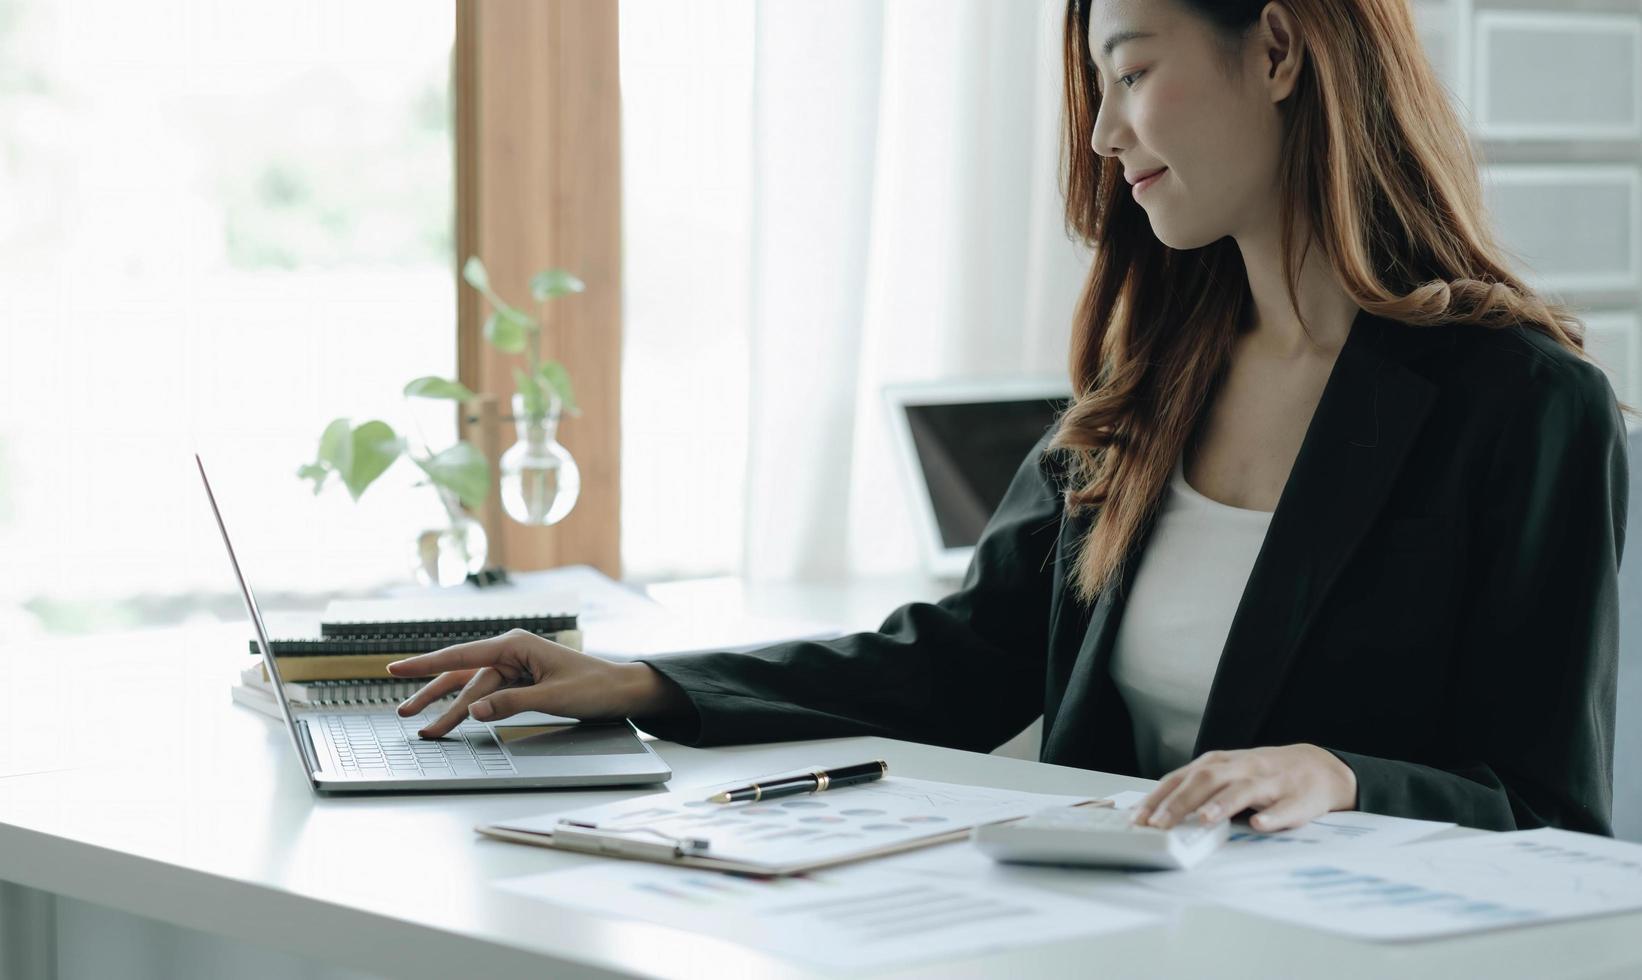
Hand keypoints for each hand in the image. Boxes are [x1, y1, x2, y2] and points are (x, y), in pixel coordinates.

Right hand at [385, 629, 685, 738]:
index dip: (426, 664)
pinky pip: (488, 696)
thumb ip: (511, 703)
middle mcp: (511, 652)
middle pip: (462, 676)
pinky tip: (456, 719)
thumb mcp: (553, 697)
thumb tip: (474, 711)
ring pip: (473, 689)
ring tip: (425, 727)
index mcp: (516, 644)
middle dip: (433, 696)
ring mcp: (514, 667)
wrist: (621, 690)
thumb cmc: (594, 687)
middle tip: (405, 714)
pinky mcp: (520, 682)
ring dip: (450, 709)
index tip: (396, 668)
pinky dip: (472, 709)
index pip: (462, 655)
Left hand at [1130, 744, 1357, 831]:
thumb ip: (1196, 790)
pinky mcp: (1297, 798)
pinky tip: (1259, 825)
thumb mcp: (1226, 775)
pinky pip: (1284, 808)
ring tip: (1202, 819)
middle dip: (1180, 802)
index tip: (1138, 818)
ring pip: (1242, 790)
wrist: (1318, 767)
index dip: (1158, 798)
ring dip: (1221, 804)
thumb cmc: (1262, 775)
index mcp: (1219, 763)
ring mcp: (1270, 782)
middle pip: (1206, 780)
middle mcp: (1241, 768)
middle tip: (1160, 824)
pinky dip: (1272, 816)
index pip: (1182, 778)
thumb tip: (1157, 814)